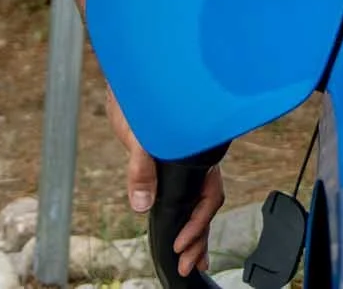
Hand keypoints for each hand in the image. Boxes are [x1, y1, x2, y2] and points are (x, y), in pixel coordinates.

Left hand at [105, 87, 224, 277]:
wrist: (134, 77)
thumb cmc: (140, 98)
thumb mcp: (138, 134)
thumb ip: (141, 167)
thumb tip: (141, 204)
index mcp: (197, 154)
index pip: (208, 197)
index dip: (197, 225)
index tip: (182, 245)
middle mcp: (196, 160)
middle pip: (206, 207)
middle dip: (198, 239)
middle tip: (187, 265)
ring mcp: (186, 164)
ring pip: (199, 203)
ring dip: (196, 233)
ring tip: (191, 260)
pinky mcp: (171, 164)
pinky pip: (187, 195)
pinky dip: (187, 217)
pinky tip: (183, 231)